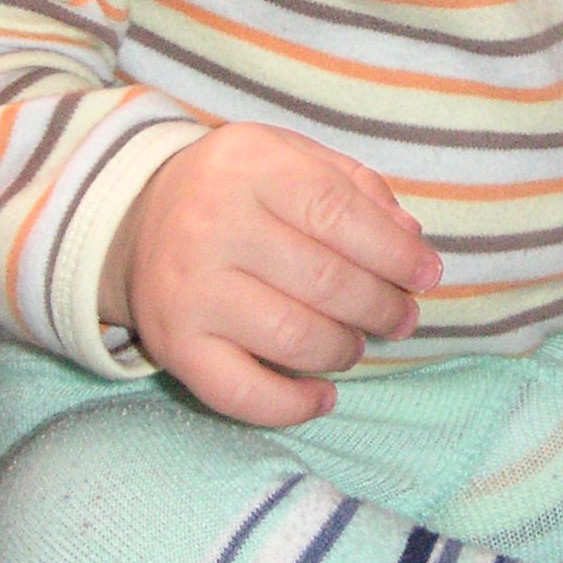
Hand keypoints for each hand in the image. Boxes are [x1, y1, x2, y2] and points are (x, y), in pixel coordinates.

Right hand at [98, 124, 440, 426]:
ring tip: (355, 344)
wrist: (134, 219)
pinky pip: (244, 394)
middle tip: (401, 317)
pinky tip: (322, 396)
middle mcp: (212, 224)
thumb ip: (356, 187)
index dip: (394, 251)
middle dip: (381, 307)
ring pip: (294, 338)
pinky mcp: (173, 345)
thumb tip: (412, 239)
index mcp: (248, 164)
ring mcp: (189, 289)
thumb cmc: (238, 188)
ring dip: (344, 350)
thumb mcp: (292, 156)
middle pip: (325, 280)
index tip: (428, 275)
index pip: (337, 211)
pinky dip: (294, 406)